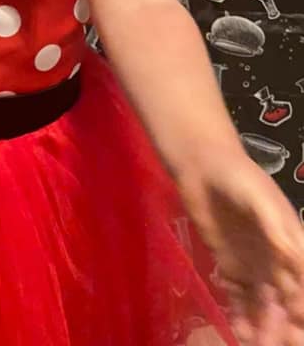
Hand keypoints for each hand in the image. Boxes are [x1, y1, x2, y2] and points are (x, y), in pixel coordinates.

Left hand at [178, 155, 303, 345]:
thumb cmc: (235, 175)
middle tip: (275, 341)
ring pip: (267, 306)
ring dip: (265, 327)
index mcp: (293, 242)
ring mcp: (255, 265)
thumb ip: (275, 226)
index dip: (302, 304)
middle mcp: (278, 260)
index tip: (297, 322)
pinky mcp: (231, 267)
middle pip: (289, 300)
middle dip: (287, 324)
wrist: (200, 166)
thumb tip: (293, 257)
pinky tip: (239, 330)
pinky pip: (241, 299)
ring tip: (255, 342)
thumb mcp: (257, 196)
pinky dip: (243, 317)